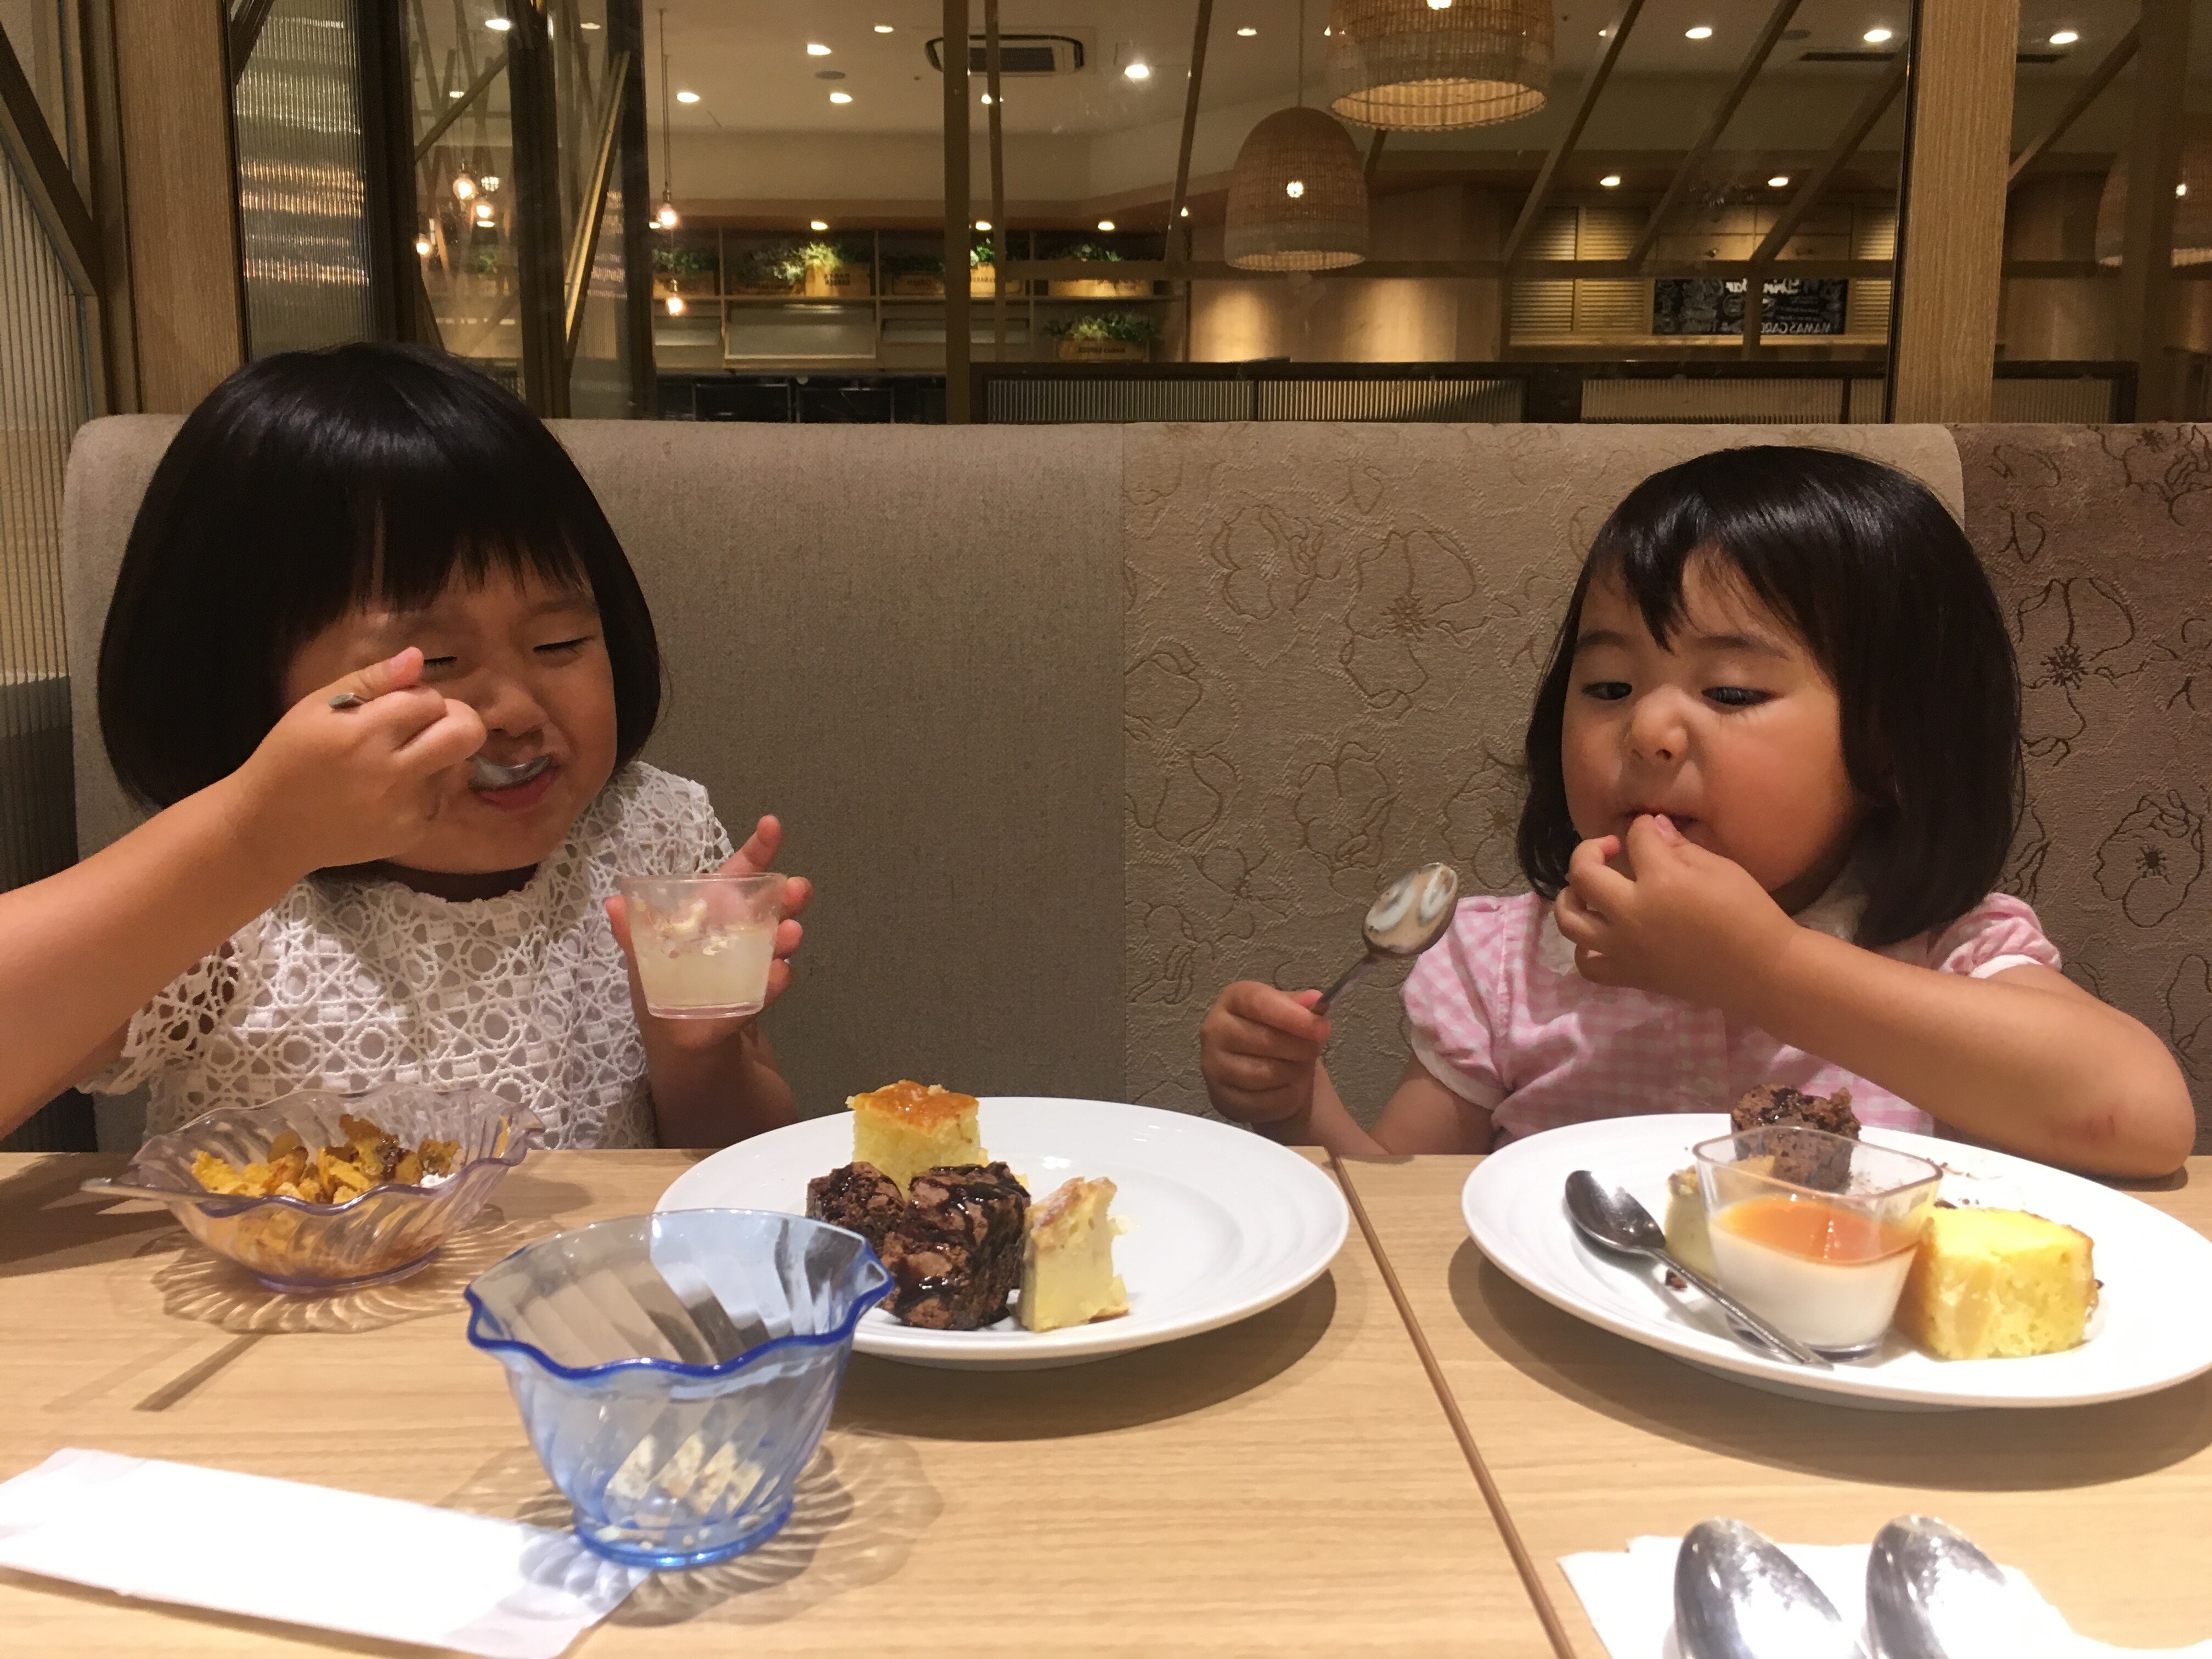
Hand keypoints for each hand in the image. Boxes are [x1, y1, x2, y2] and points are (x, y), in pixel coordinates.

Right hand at [227, 648, 484, 876]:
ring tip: (396, 762)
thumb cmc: (288, 759)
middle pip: (467, 733)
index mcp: (364, 733)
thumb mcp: (315, 708)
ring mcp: (406, 808)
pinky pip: (441, 798)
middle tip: (426, 726)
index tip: (398, 707)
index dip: (419, 698)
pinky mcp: (413, 833)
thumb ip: (370, 680)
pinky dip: (425, 788)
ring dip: (437, 757)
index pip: (430, 700)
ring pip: (457, 765)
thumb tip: (416, 658)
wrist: (269, 829)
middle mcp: (392, 772)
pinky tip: (389, 791)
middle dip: (455, 720)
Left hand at [604, 815, 811, 1049]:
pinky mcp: (754, 1007)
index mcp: (685, 940)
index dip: (747, 856)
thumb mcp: (651, 996)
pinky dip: (777, 976)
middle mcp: (714, 953)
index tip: (772, 826)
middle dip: (777, 892)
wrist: (706, 1108)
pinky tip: (782, 975)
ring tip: (794, 933)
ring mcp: (739, 978)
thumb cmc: (672, 1046)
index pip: (716, 885)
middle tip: (799, 888)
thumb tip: (614, 903)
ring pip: (767, 940)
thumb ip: (639, 949)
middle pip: (751, 908)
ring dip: (783, 932)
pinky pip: (770, 981)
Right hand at [1200, 981, 1330, 1124]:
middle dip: (1300, 1047)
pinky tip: (1287, 1087)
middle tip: (1312, 1049)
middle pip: (1265, 1040)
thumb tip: (1314, 999)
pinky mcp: (1222, 1098)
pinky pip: (1265, 1101)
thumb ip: (1302, 1005)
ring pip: (1267, 1073)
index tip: (1321, 1028)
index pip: (1258, 1002)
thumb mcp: (1290, 1011)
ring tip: (1298, 1066)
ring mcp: (1214, 1066)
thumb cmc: (1277, 1033)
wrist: (1261, 1070)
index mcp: (1232, 999)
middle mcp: (1215, 1029)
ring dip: (1294, 1072)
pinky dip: (1286, 1096)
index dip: (1292, 1016)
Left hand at [1553, 814, 1795, 1008]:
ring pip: (1570, 919)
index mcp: (1661, 880)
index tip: (1649, 829)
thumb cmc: (1749, 914)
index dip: (1641, 827)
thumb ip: (1679, 846)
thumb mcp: (1721, 868)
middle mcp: (1631, 913)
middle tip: (1611, 848)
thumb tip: (1651, 827)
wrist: (1762, 972)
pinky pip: (1587, 963)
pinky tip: (1599, 933)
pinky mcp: (1629, 974)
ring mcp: (1624, 947)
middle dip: (1590, 850)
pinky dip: (1584, 947)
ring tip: (1588, 888)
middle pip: (1584, 873)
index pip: (1635, 838)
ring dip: (1571, 896)